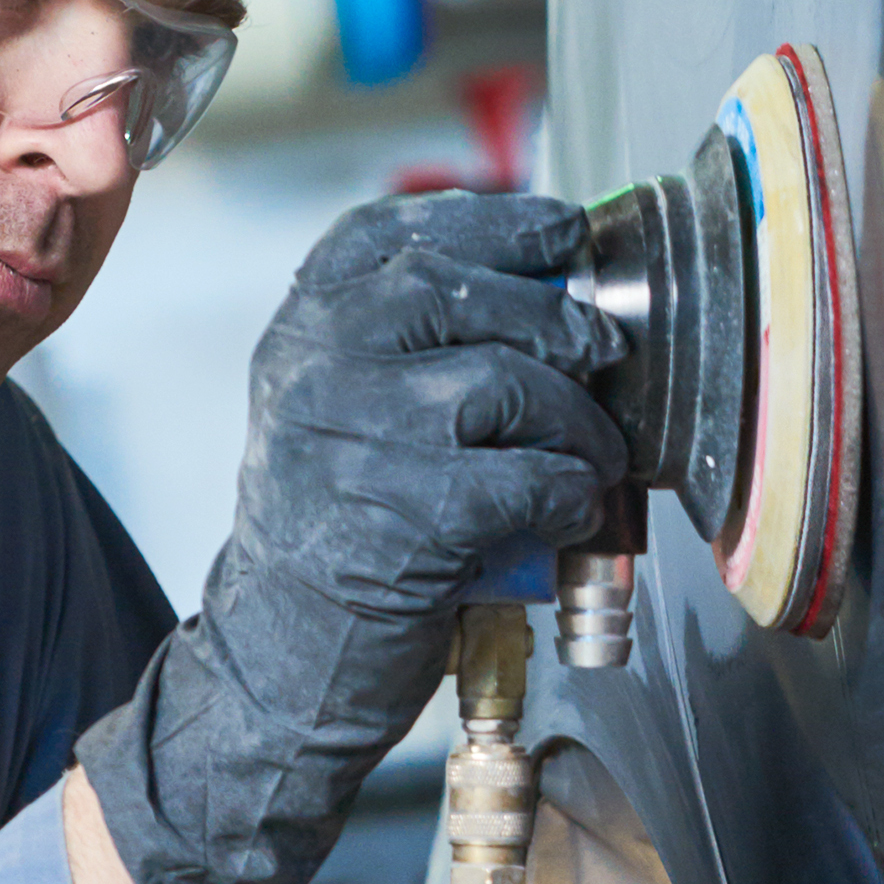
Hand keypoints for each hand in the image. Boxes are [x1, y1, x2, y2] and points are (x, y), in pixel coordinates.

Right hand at [74, 192, 627, 883]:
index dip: (493, 221)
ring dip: (580, 424)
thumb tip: (555, 295)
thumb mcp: (342, 414)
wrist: (279, 662)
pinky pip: (530, 477)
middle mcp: (317, 364)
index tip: (559, 233)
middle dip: (561, 324)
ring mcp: (355, 436)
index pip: (398, 233)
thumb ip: (411, 347)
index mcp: (302, 328)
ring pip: (511, 382)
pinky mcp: (406, 516)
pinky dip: (574, 495)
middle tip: (604, 359)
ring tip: (594, 459)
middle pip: (469, 291)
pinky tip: (573, 513)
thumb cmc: (338, 534)